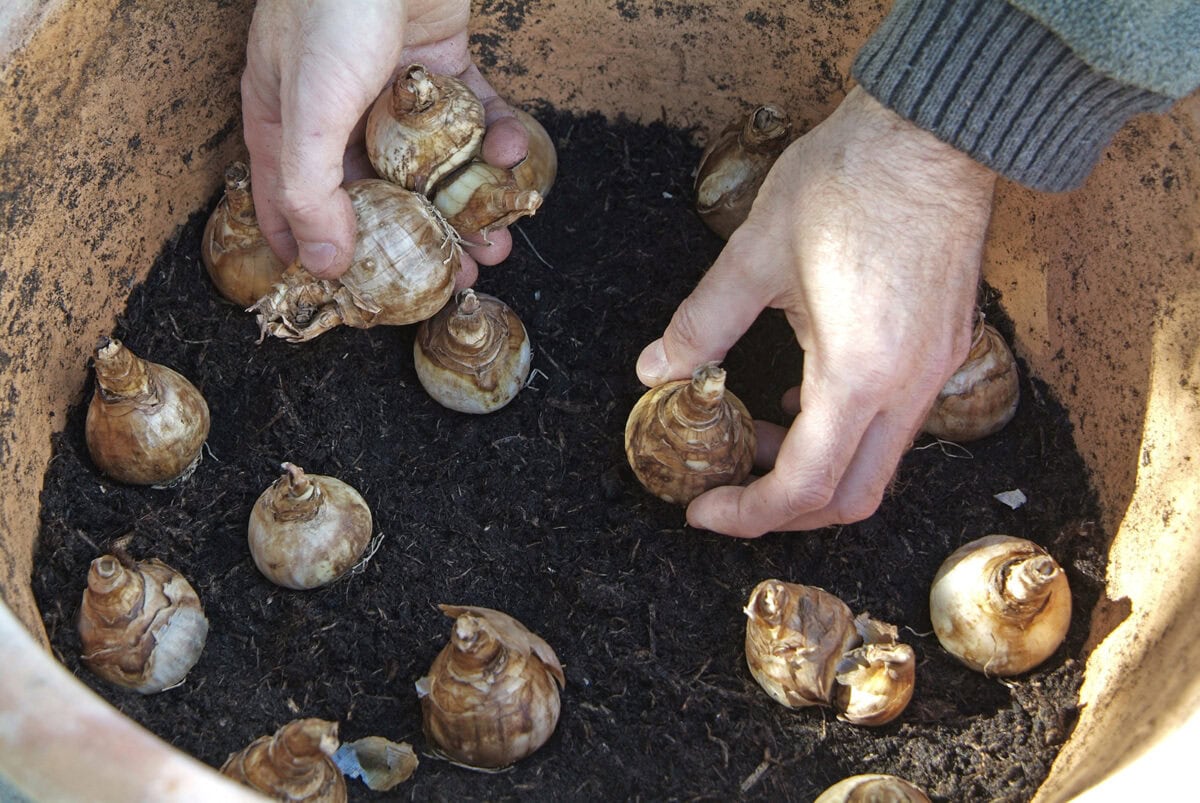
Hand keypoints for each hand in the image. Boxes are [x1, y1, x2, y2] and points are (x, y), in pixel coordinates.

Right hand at [241, 0, 527, 281]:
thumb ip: (309, 190)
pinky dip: (494, 138)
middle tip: (453, 276)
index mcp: (287, 124)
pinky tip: (513, 156)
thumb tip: (323, 266)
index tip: (360, 298)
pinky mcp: (441, 66)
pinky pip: (471, 116)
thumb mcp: (308, 109)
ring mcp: (391, 89)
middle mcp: (337, 111)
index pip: (294, 207)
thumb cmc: (332, 8)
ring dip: (466, 205)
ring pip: (430, 164)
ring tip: (497, 241)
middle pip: (377, 194)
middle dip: (417, 240)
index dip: (324, 255)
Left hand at [636, 87, 996, 535]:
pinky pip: (896, 422)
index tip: (702, 509)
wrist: (935, 128)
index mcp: (860, 373)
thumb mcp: (755, 253)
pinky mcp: (947, 346)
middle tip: (729, 486)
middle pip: (852, 498)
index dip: (748, 513)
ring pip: (877, 464)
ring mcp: (937, 369)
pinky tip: (799, 395)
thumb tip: (657, 370)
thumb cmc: (849, 180)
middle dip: (785, 510)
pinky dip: (845, 432)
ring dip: (815, 468)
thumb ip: (701, 323)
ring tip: (757, 433)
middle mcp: (910, 387)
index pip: (805, 487)